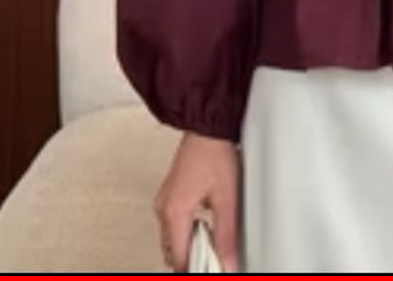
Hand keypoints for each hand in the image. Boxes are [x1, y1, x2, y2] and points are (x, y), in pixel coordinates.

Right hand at [154, 132, 240, 271]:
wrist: (207, 126)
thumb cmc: (214, 153)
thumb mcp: (227, 198)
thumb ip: (226, 235)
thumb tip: (228, 263)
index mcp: (174, 213)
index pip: (180, 259)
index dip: (197, 269)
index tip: (213, 268)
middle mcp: (164, 208)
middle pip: (173, 251)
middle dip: (192, 260)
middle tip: (216, 259)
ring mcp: (166, 200)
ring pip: (173, 238)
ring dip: (191, 245)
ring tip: (215, 243)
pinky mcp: (172, 193)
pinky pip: (175, 224)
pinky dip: (188, 232)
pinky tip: (207, 227)